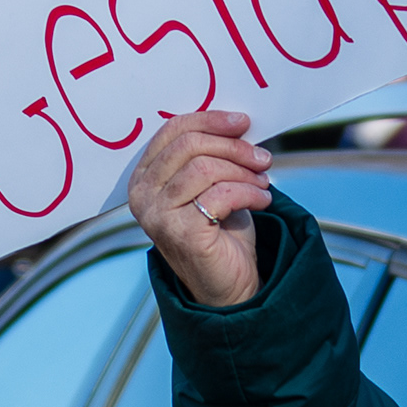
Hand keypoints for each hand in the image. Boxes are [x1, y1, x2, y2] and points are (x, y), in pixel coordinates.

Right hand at [127, 109, 271, 307]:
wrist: (228, 285)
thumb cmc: (220, 232)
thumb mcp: (212, 185)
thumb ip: (212, 155)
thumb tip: (237, 122)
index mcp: (144, 178)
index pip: (172, 131)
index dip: (209, 120)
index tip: (243, 122)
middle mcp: (143, 196)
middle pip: (189, 146)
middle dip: (233, 147)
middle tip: (262, 158)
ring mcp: (158, 216)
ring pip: (204, 168)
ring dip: (243, 171)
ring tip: (264, 183)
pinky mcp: (181, 234)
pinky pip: (220, 195)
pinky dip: (249, 193)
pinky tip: (263, 200)